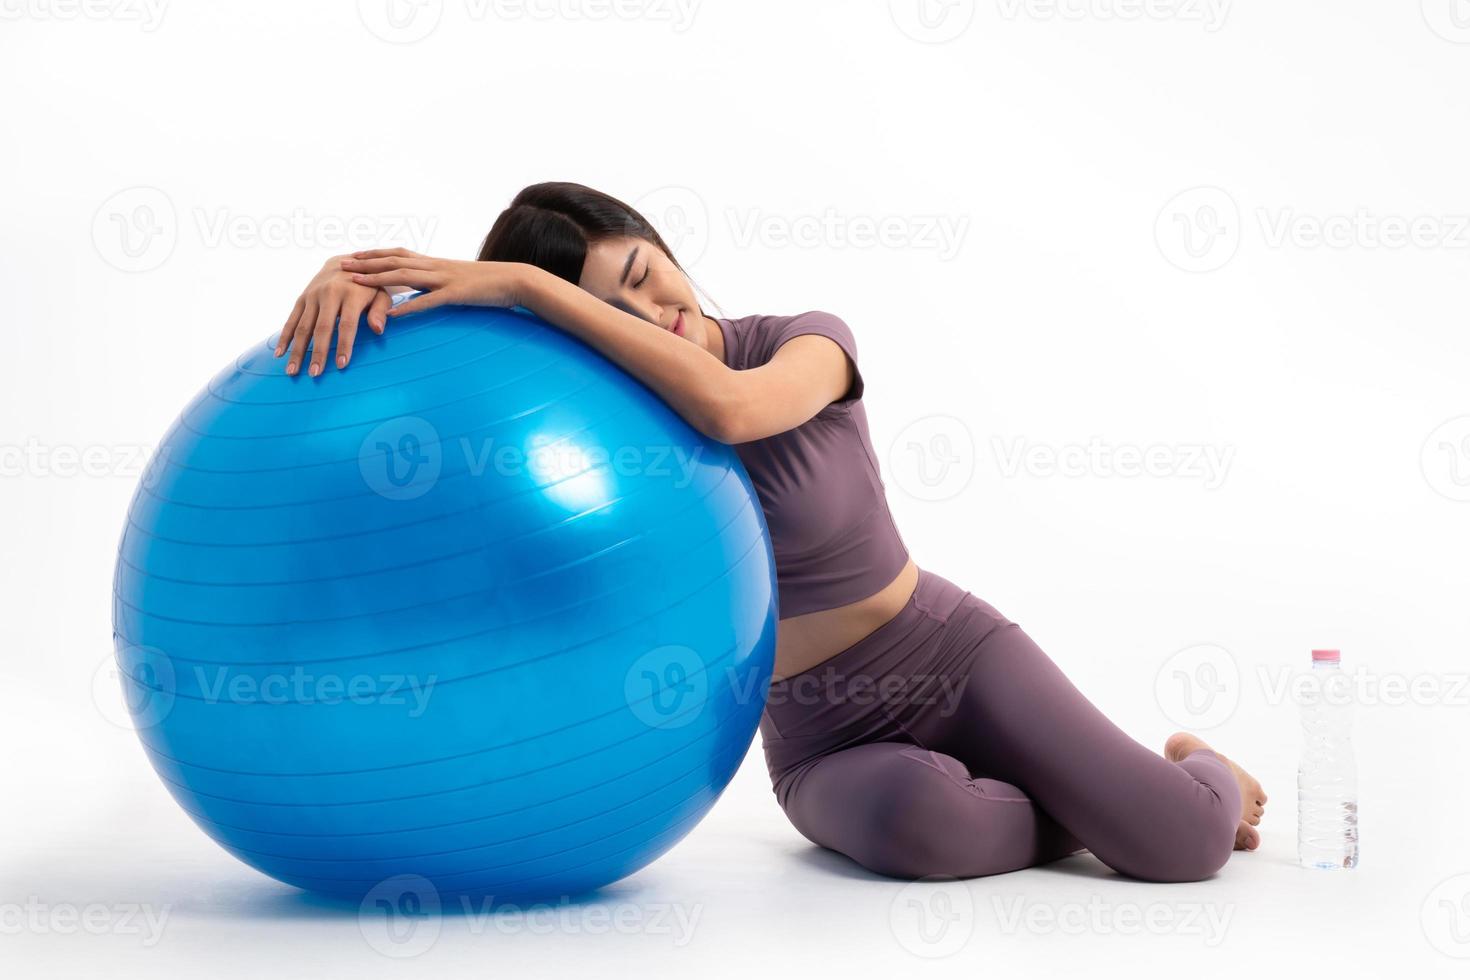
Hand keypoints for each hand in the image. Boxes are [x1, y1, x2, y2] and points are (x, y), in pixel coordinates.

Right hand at [277, 254, 392, 374]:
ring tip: (293, 371)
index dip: (344, 345)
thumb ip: (381, 311)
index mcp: (351, 294)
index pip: (347, 324)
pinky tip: (280, 353)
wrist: (344, 262)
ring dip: (297, 350)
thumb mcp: (381, 293)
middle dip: (318, 353)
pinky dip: (285, 337)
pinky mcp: (302, 298)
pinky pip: (291, 319)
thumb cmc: (368, 285)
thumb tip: (378, 330)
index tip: (341, 365)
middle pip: (321, 328)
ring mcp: (313, 296)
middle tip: (315, 374)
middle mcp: (329, 294)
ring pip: (303, 326)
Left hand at [340, 249, 529, 317]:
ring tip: (354, 282)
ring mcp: (445, 279)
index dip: (373, 255)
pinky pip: (428, 301)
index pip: (397, 254)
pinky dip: (408, 306)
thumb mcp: (458, 281)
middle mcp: (435, 266)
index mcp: (435, 263)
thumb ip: (437, 285)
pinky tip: (391, 313)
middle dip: (365, 263)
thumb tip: (420, 292)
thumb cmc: (488, 284)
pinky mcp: (456, 294)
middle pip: (393, 261)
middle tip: (340, 265)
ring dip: (377, 278)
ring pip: (404, 276)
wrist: (514, 281)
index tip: (352, 257)